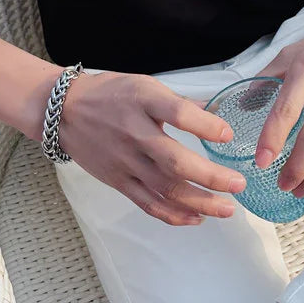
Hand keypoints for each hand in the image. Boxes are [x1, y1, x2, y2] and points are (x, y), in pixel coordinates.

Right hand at [57, 70, 247, 224]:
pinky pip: (148, 203)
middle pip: (174, 161)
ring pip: (165, 188)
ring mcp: (124, 161)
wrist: (64, 112)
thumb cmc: (110, 94)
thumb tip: (215, 114)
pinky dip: (173, 214)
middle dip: (210, 176)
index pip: (177, 113)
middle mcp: (133, 132)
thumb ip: (178, 102)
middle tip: (239, 184)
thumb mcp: (144, 84)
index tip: (228, 135)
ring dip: (200, 202)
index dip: (205, 126)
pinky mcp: (118, 180)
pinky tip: (197, 218)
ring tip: (227, 209)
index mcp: (142, 100)